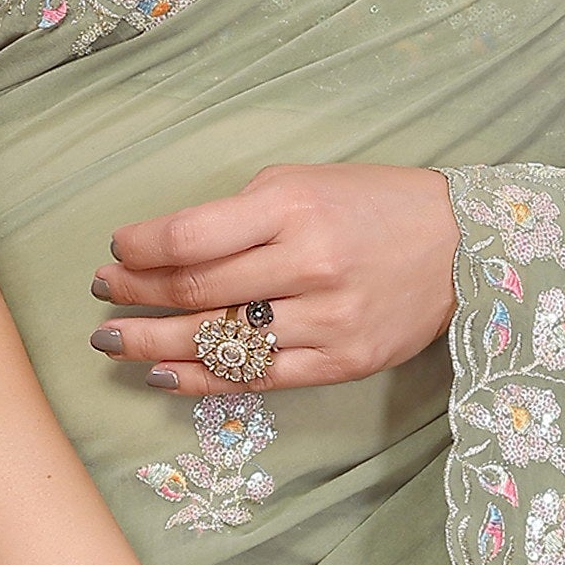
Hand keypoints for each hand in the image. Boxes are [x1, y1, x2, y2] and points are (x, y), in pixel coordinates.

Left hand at [89, 161, 457, 393]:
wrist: (463, 247)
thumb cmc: (373, 207)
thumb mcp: (304, 184)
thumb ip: (239, 215)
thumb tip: (163, 249)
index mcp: (293, 207)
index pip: (190, 236)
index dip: (138, 249)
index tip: (115, 251)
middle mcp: (308, 263)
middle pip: (195, 291)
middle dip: (134, 294)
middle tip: (101, 296)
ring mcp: (326, 319)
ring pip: (218, 342)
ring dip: (153, 345)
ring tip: (113, 342)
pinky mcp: (340, 362)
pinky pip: (255, 379)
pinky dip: (201, 380)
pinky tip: (163, 376)